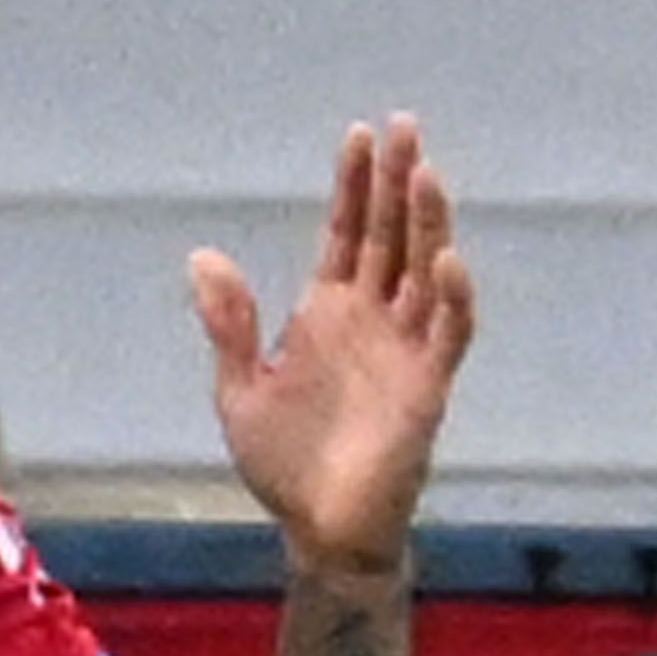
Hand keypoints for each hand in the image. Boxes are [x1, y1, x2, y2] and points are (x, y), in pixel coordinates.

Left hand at [190, 117, 469, 582]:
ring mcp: (405, 348)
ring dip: (429, 224)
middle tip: (405, 125)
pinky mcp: (428, 386)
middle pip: (392, 236)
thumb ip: (231, 325)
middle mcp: (373, 319)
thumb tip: (204, 256)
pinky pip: (448, 333)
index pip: (348, 233)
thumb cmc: (284, 463)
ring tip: (426, 174)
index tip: (359, 135)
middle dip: (398, 182)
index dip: (354, 186)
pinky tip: (446, 260)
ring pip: (425, 271)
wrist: (318, 530)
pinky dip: (452, 297)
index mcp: (328, 312)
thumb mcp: (240, 390)